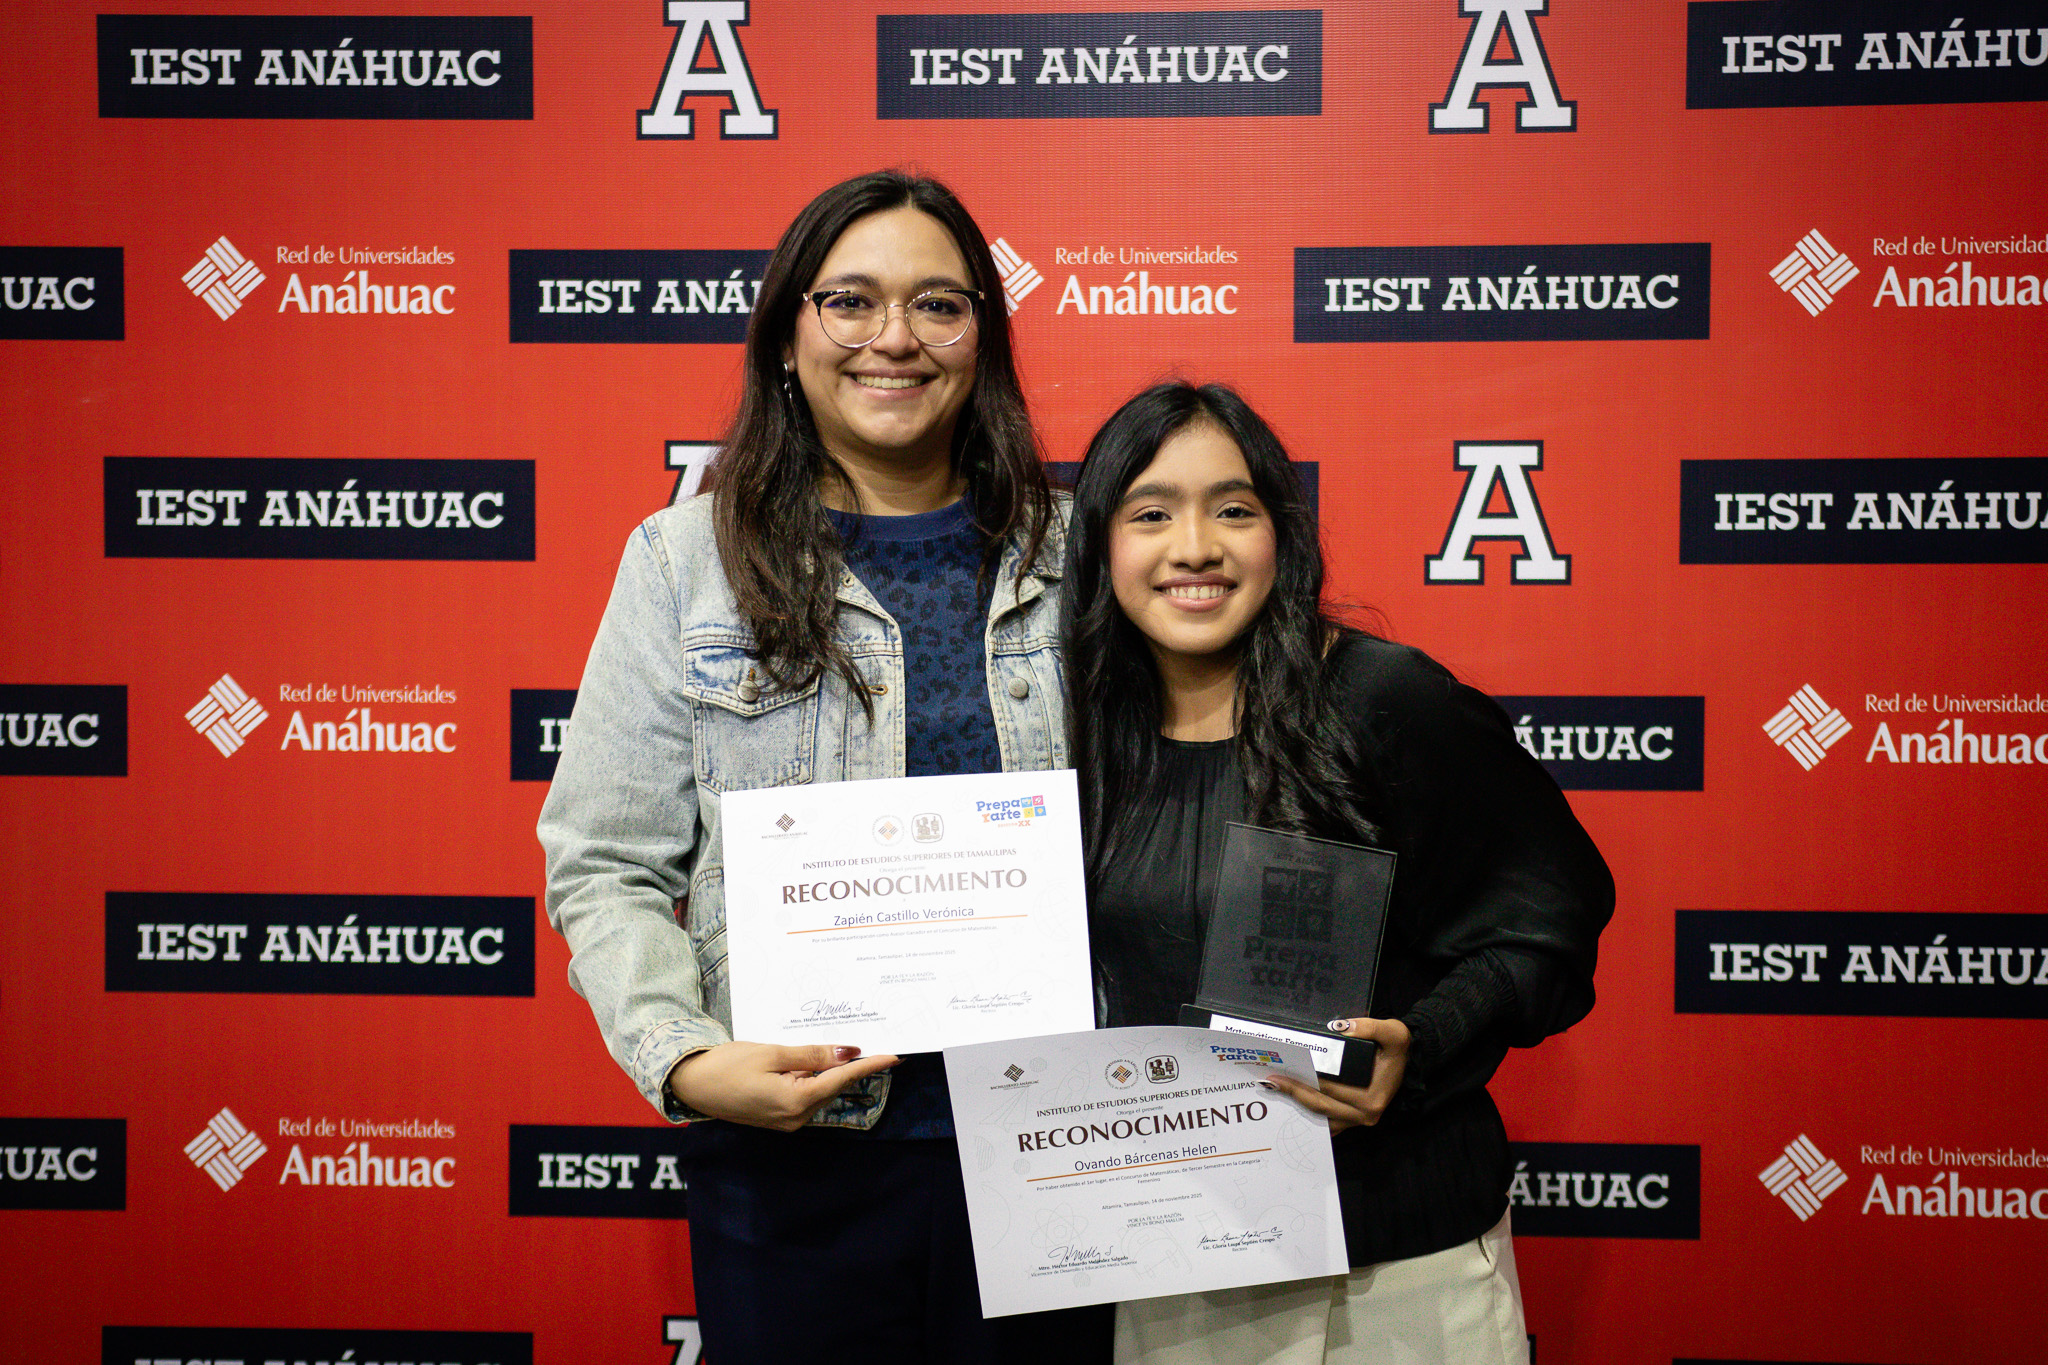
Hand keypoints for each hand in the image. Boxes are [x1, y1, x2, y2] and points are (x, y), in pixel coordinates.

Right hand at [666, 1040, 898, 1131]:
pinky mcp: (778, 1117)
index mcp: (796, 1102)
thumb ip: (813, 1055)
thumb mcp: (772, 1053)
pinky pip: (806, 1096)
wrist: (691, 1085)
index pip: (841, 1080)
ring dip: (834, 1072)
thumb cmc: (727, 1065)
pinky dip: (816, 1079)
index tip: (895, 1056)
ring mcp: (787, 1120)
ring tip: (850, 1049)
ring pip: (821, 1092)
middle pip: (833, 1087)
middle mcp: (796, 1118)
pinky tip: (819, 1063)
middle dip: (854, 1067)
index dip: (870, 1066)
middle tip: (878, 1045)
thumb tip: (849, 1054)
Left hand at [1262, 1017, 1410, 1134]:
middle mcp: (1364, 1115)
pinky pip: (1326, 1122)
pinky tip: (1291, 1103)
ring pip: (1321, 1117)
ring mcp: (1358, 1121)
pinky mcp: (1353, 1120)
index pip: (1330, 1090)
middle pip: (1320, 1105)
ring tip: (1275, 1091)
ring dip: (1297, 1106)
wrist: (1409, 1061)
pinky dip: (1308, 1114)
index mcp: (1371, 1099)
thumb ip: (1370, 1027)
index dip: (1305, 1080)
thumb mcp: (1394, 1032)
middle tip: (1271, 1080)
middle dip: (1294, 1093)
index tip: (1284, 1071)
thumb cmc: (1398, 1049)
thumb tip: (1342, 1028)